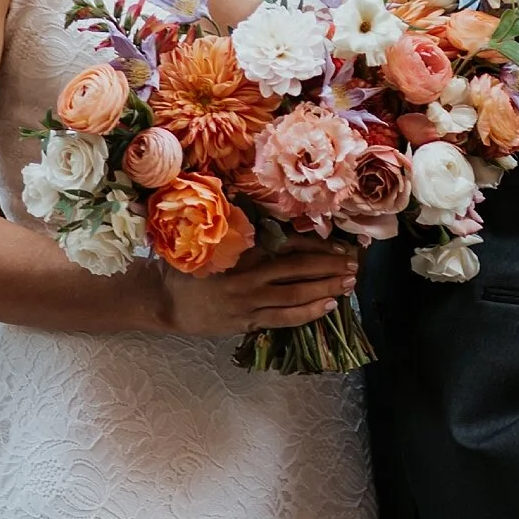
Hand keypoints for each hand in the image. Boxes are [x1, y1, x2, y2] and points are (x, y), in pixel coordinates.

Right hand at [159, 232, 356, 337]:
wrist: (163, 301)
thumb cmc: (186, 262)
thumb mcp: (210, 236)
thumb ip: (238, 223)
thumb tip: (257, 195)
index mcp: (243, 250)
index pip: (289, 246)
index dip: (318, 246)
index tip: (341, 245)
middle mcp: (250, 276)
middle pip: (299, 271)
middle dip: (329, 268)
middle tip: (355, 265)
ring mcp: (250, 303)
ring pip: (295, 296)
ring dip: (324, 289)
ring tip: (348, 285)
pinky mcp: (247, 322)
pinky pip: (283, 318)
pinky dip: (306, 314)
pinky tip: (326, 307)